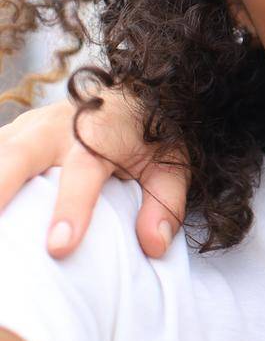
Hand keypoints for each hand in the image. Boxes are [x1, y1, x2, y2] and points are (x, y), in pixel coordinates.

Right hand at [0, 89, 189, 258]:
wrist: (131, 92)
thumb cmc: (149, 137)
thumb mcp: (172, 164)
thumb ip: (164, 203)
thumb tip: (154, 246)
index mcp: (99, 133)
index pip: (83, 172)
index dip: (71, 209)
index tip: (60, 247)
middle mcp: (56, 127)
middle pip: (17, 156)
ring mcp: (24, 129)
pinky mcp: (8, 136)